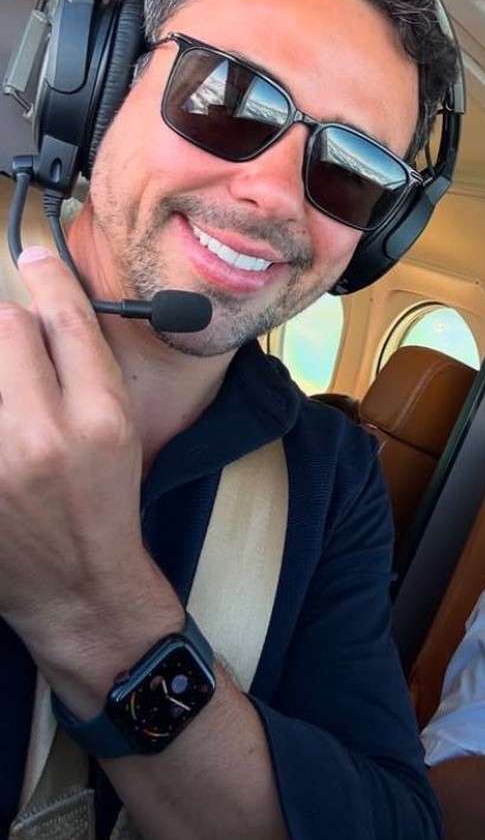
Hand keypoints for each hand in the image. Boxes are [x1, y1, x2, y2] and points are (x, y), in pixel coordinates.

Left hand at [0, 246, 144, 647]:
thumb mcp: (119, 429)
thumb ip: (87, 364)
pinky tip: (7, 418)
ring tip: (12, 396)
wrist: (76, 584)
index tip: (32, 255)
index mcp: (101, 418)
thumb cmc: (102, 503)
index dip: (47, 277)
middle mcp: (44, 435)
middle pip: (7, 327)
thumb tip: (48, 304)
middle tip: (19, 358)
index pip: (66, 319)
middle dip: (11, 330)